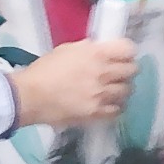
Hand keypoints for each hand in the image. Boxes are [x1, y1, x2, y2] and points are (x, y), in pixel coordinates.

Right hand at [10, 39, 136, 129]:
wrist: (30, 96)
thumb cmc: (45, 69)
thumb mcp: (67, 50)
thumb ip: (87, 49)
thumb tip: (100, 50)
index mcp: (97, 53)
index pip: (128, 49)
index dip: (127, 52)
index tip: (121, 55)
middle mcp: (104, 73)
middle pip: (132, 70)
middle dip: (126, 70)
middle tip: (117, 73)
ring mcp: (102, 95)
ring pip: (127, 91)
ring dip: (121, 89)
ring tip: (111, 90)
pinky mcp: (97, 113)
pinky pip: (118, 110)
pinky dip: (115, 107)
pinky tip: (106, 104)